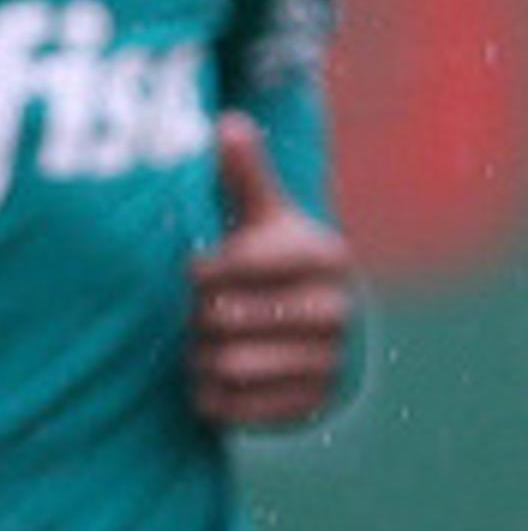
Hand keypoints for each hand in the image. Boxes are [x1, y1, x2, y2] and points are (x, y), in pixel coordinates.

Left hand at [187, 114, 353, 427]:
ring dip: (198, 357)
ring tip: (205, 343)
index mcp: (323, 255)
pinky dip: (208, 395)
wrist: (310, 330)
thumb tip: (227, 123)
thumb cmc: (269, 261)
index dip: (196, 273)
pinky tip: (215, 376)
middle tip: (199, 313)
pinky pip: (232, 407)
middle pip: (219, 319)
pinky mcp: (312, 406)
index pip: (224, 268)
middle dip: (195, 317)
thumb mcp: (260, 216)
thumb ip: (243, 173)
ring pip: (223, 365)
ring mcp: (330, 361)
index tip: (196, 271)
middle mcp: (335, 310)